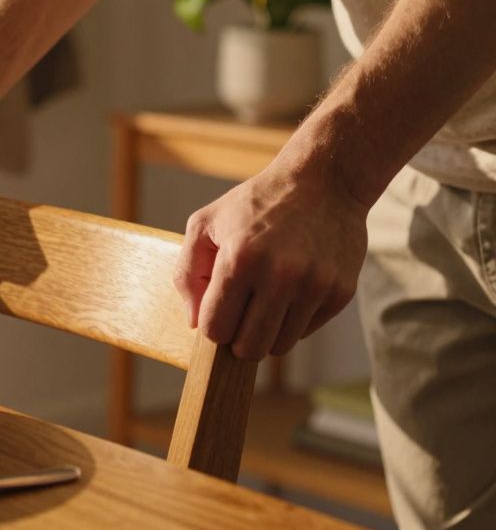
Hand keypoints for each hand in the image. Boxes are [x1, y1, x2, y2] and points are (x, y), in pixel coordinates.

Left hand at [173, 167, 368, 359]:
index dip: (212, 326)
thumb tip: (193, 321)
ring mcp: (314, 286)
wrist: (323, 182)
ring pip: (279, 347)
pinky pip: (305, 332)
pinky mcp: (340, 292)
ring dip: (266, 332)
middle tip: (239, 316)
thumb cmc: (256, 204)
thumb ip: (188, 273)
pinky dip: (293, 321)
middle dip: (237, 339)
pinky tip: (290, 292)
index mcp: (240, 259)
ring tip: (264, 302)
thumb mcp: (205, 223)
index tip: (217, 313)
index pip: (215, 328)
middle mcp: (280, 275)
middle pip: (249, 347)